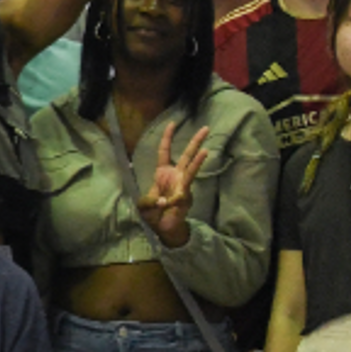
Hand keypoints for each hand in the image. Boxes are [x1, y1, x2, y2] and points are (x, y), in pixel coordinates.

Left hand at [137, 122, 209, 248]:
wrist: (163, 228)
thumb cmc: (153, 213)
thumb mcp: (144, 205)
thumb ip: (148, 201)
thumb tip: (162, 202)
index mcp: (162, 173)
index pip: (165, 151)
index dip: (167, 138)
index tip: (172, 123)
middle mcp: (175, 176)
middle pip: (186, 155)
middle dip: (195, 141)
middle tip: (206, 128)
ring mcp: (183, 185)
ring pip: (192, 169)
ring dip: (199, 160)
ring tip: (206, 150)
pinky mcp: (186, 196)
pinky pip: (180, 194)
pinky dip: (169, 201)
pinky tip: (164, 205)